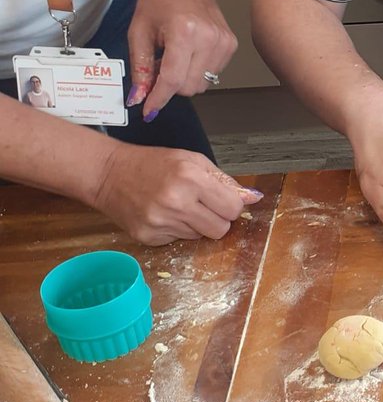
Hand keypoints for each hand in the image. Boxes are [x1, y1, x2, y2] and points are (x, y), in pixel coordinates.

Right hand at [91, 142, 263, 244]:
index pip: (233, 208)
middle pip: (221, 229)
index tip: (222, 200)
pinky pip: (179, 241)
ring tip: (178, 206)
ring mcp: (161, 222)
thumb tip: (253, 198)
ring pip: (200, 236)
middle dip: (218, 219)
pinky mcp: (149, 237)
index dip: (231, 205)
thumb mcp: (191, 160)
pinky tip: (163, 214)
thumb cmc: (153, 163)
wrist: (109, 174)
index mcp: (190, 177)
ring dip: (196, 224)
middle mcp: (176, 202)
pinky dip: (176, 229)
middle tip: (203, 206)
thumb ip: (223, 181)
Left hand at [124, 0, 237, 118]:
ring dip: (183, 78)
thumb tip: (138, 98)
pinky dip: (196, 70)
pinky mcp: (230, 45)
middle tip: (157, 67)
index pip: (173, 80)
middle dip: (169, 86)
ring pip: (201, 85)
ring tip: (173, 56)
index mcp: (185, 32)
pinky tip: (188, 53)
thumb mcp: (139, 33)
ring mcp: (223, 42)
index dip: (158, 99)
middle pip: (188, 87)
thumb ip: (139, 69)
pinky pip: (212, 75)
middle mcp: (209, 38)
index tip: (148, 110)